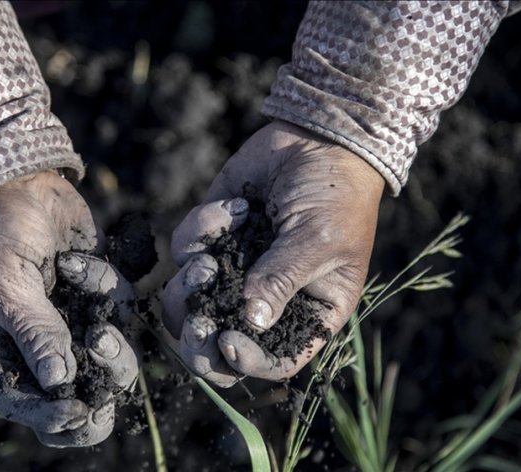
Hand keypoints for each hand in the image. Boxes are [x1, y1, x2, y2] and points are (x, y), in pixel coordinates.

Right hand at [0, 171, 138, 446]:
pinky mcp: (92, 294)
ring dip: (110, 337)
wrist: (14, 176)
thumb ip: (34, 330)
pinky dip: (107, 287)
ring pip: (102, 357)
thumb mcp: (3, 280)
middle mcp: (26, 341)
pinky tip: (80, 260)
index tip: (79, 412)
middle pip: (67, 392)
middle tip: (107, 379)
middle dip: (94, 391)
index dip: (49, 416)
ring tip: (93, 295)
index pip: (17, 400)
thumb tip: (60, 383)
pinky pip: (117, 309)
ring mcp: (64, 318)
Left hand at [162, 121, 383, 386]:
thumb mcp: (319, 238)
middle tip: (197, 319)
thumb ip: (282, 278)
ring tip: (210, 259)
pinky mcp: (209, 239)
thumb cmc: (336, 193)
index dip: (246, 363)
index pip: (273, 361)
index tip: (226, 341)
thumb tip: (249, 320)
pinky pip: (184, 250)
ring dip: (189, 286)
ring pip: (187, 304)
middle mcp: (264, 300)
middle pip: (216, 346)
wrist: (317, 137)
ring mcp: (232, 270)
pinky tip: (235, 206)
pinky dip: (202, 229)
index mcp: (305, 314)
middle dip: (198, 339)